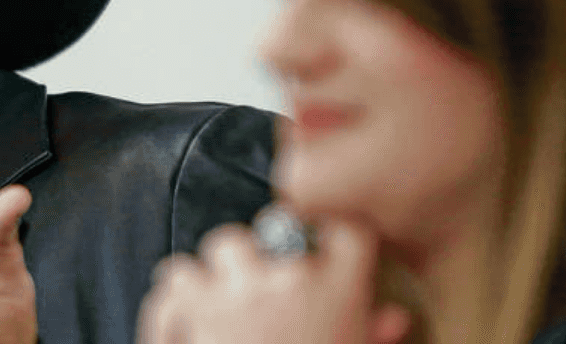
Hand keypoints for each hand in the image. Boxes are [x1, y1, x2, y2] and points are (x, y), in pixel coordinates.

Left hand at [138, 218, 409, 343]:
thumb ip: (371, 333)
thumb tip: (394, 319)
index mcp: (341, 288)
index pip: (345, 231)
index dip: (327, 234)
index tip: (315, 246)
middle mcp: (293, 277)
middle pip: (268, 231)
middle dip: (257, 256)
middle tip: (252, 287)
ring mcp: (244, 288)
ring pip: (214, 250)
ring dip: (211, 275)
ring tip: (209, 304)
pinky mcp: (199, 307)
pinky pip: (175, 280)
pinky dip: (171, 304)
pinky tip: (180, 329)